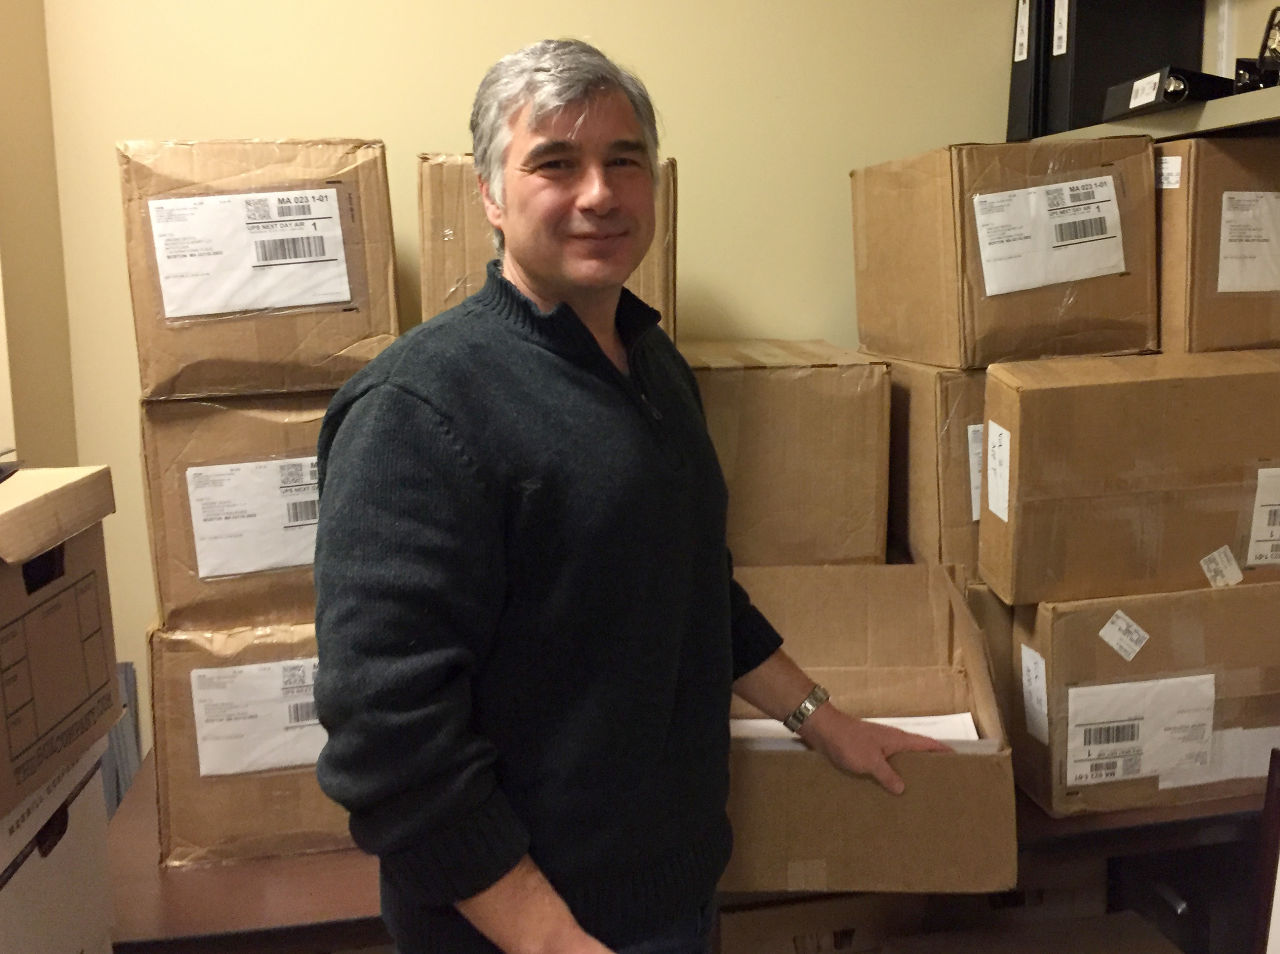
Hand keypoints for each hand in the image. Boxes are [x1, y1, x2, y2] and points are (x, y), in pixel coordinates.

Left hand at [797, 704, 950, 795]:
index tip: (959, 760)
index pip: (928, 744)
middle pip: (916, 755)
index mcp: (899, 740)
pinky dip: (888, 777)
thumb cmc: (849, 741)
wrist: (823, 730)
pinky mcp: (865, 754)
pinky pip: (883, 767)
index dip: (944, 751)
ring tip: (915, 796)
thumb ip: (887, 775)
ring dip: (906, 775)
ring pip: (899, 763)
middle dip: (927, 768)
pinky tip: (886, 793)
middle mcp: (892, 742)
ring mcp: (878, 748)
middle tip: (939, 787)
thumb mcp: (871, 761)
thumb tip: (903, 789)